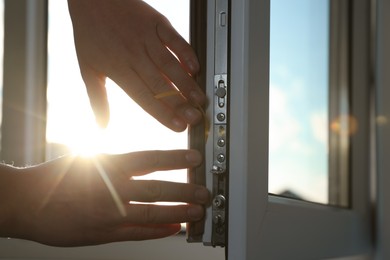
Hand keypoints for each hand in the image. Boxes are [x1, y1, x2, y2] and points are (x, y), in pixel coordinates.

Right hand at [0, 150, 208, 246]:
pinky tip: (175, 227)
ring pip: (153, 213)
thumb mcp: (88, 158)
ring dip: (179, 212)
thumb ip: (117, 162)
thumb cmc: (55, 178)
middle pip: (158, 188)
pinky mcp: (104, 233)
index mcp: (109, 165)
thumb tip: (143, 162)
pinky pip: (138, 233)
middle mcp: (113, 188)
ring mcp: (110, 213)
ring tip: (198, 211)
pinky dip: (159, 230)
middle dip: (186, 190)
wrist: (27, 202)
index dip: (176, 158)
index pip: (151, 159)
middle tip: (204, 191)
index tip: (194, 157)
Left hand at [67, 0, 205, 130]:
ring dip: (186, 83)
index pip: (144, 97)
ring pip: (170, 64)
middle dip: (179, 103)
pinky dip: (186, 52)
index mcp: (119, 69)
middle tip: (194, 118)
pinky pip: (174, 39)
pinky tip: (195, 66)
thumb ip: (97, 99)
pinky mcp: (156, 22)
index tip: (177, 126)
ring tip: (199, 99)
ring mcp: (146, 38)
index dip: (162, 113)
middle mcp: (134, 55)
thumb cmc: (90, 32)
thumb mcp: (88, 68)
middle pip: (160, 84)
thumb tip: (101, 125)